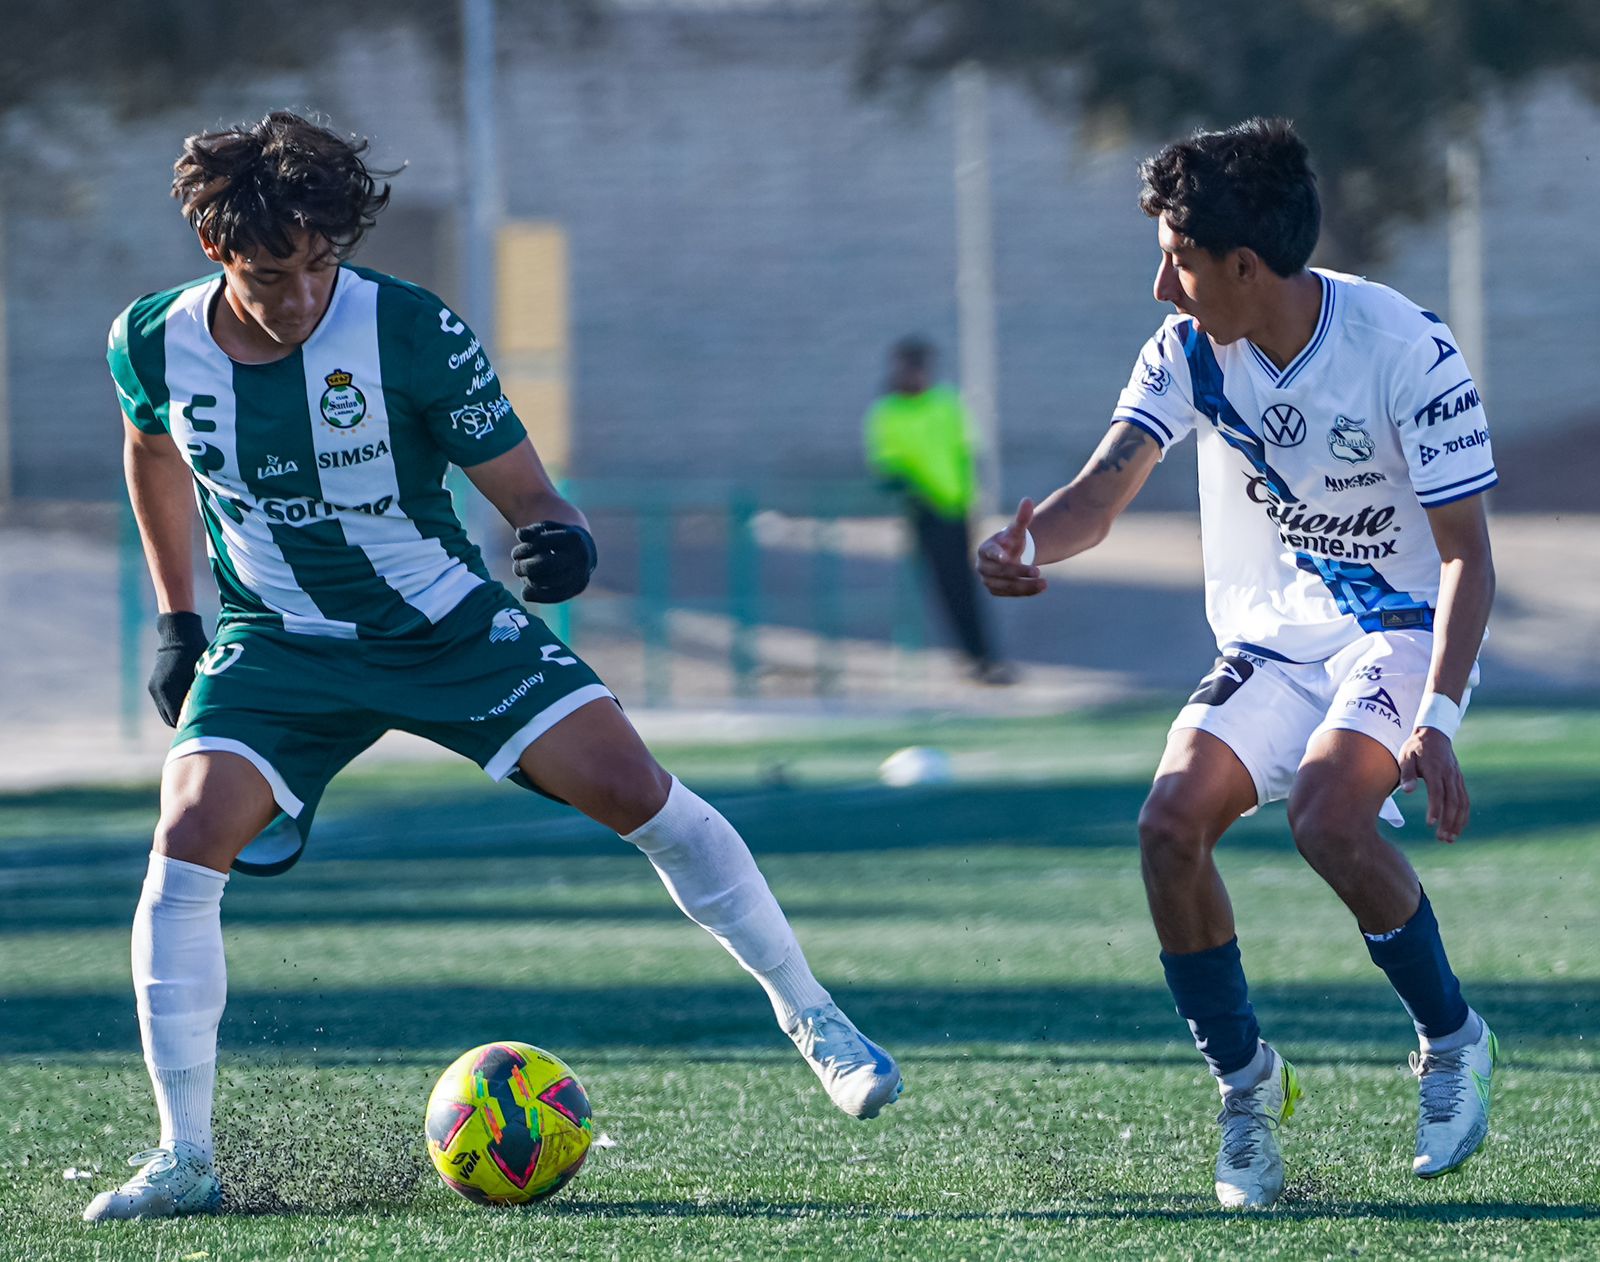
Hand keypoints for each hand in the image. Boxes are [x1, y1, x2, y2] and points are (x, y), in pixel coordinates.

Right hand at [148, 611, 207, 726]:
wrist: (178, 634)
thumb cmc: (198, 654)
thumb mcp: (204, 674)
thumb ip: (203, 694)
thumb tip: (212, 713)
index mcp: (170, 689)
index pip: (177, 719)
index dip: (189, 726)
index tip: (202, 729)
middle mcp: (159, 690)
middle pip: (170, 719)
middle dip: (183, 723)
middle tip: (200, 726)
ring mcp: (154, 687)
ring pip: (165, 712)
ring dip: (177, 715)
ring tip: (194, 716)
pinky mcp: (153, 684)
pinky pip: (162, 703)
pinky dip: (173, 706)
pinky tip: (186, 704)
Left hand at [512, 521, 596, 603]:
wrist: (585, 553)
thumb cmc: (559, 539)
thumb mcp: (548, 529)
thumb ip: (532, 531)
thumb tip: (520, 534)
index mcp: (572, 538)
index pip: (541, 542)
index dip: (524, 549)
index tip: (516, 553)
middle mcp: (578, 557)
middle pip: (544, 564)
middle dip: (524, 566)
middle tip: (516, 566)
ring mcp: (579, 575)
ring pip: (546, 582)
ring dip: (527, 580)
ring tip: (523, 576)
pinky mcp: (576, 590)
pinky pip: (551, 597)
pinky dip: (535, 595)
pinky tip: (526, 591)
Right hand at [976, 498, 1045, 597]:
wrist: (1008, 557)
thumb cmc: (1011, 542)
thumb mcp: (1017, 530)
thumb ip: (1022, 518)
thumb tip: (1028, 500)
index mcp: (985, 549)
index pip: (989, 553)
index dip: (997, 555)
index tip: (1005, 558)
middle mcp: (983, 567)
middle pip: (1001, 571)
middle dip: (1020, 571)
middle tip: (1038, 571)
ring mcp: (988, 580)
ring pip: (1007, 585)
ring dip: (1026, 585)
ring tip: (1045, 583)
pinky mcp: (995, 590)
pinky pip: (1011, 593)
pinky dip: (1026, 591)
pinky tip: (1040, 588)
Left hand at [1398, 726, 1469, 842]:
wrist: (1434, 734)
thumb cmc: (1415, 747)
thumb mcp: (1406, 757)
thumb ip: (1407, 774)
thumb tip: (1408, 791)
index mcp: (1434, 769)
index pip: (1437, 792)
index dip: (1435, 809)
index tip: (1430, 824)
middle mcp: (1449, 775)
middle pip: (1452, 801)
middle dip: (1448, 822)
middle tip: (1442, 839)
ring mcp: (1456, 778)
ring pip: (1462, 803)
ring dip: (1458, 822)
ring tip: (1450, 839)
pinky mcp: (1459, 780)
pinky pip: (1465, 800)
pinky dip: (1463, 815)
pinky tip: (1458, 827)